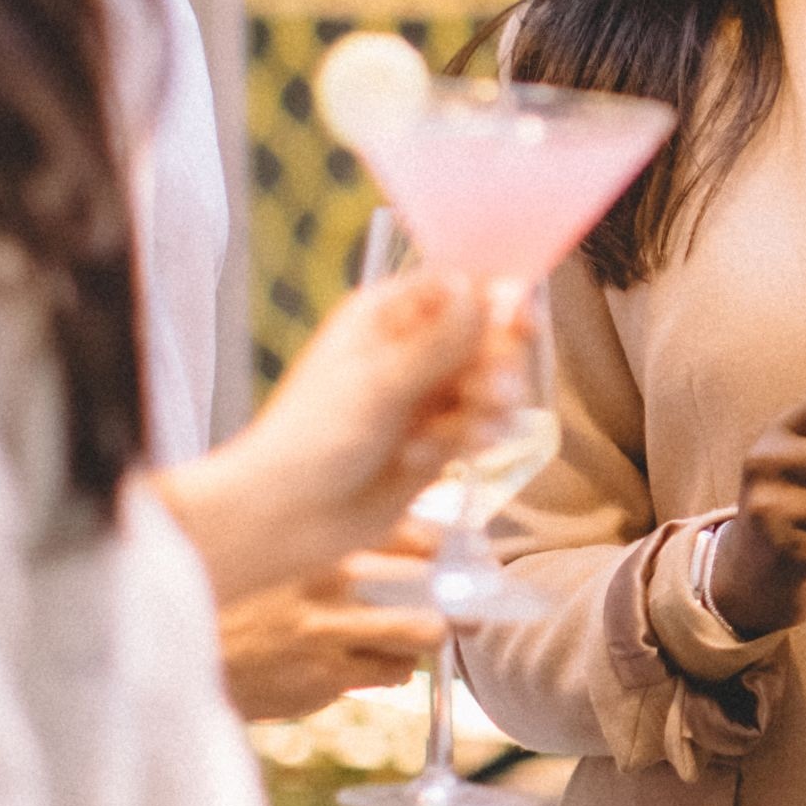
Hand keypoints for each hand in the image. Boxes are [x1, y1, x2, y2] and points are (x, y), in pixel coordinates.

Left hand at [160, 268, 494, 601]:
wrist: (285, 518)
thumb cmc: (311, 439)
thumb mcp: (378, 383)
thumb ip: (440, 343)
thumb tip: (484, 292)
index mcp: (388, 316)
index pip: (460, 287)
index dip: (496, 300)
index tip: (519, 323)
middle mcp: (411, 351)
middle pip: (488, 338)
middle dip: (494, 369)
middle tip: (485, 396)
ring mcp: (424, 398)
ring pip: (490, 387)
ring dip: (483, 413)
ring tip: (455, 440)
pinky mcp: (436, 443)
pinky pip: (479, 430)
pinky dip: (463, 446)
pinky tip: (419, 462)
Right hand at [218, 549, 448, 721]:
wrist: (181, 643)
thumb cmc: (241, 591)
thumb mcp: (287, 544)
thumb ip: (346, 534)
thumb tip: (421, 532)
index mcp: (327, 533)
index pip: (421, 534)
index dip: (443, 553)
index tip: (448, 565)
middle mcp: (335, 575)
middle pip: (434, 583)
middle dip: (447, 598)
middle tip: (447, 607)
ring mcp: (332, 627)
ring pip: (424, 632)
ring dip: (423, 638)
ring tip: (405, 637)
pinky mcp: (325, 676)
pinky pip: (393, 673)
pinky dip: (390, 670)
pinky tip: (361, 662)